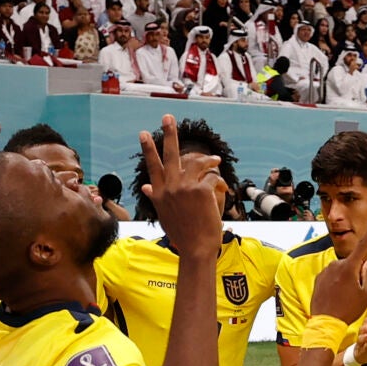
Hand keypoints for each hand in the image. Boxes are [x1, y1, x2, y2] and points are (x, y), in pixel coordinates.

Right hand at [138, 114, 226, 257]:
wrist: (196, 249)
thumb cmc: (183, 235)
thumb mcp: (165, 215)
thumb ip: (156, 198)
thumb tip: (145, 187)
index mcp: (159, 193)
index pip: (152, 166)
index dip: (148, 149)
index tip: (144, 134)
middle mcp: (169, 188)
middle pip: (169, 155)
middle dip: (168, 134)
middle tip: (167, 117)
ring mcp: (184, 188)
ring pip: (196, 162)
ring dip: (208, 160)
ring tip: (215, 160)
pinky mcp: (201, 190)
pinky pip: (212, 176)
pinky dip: (219, 181)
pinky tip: (222, 189)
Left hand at [309, 209, 366, 321]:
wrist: (325, 323)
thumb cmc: (349, 310)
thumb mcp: (366, 294)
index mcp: (350, 267)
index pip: (365, 243)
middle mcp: (336, 264)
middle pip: (353, 263)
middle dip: (357, 273)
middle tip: (355, 293)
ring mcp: (326, 270)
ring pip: (343, 270)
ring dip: (346, 280)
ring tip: (344, 298)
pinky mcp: (319, 277)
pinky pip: (332, 276)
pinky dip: (337, 284)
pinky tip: (336, 297)